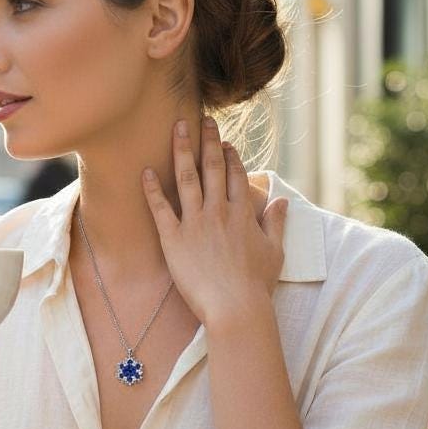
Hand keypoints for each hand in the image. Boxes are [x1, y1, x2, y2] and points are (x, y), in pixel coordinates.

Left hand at [141, 116, 288, 325]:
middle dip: (208, 141)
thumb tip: (282, 201)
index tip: (225, 142)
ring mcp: (195, 223)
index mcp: (243, 213)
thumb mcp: (275, 251)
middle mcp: (219, 211)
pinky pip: (160, 208)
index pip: (236, 176)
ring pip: (187, 178)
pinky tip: (145, 171)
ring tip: (177, 129)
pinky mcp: (174, 239)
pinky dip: (152, 189)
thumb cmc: (256, 285)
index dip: (231, 156)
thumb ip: (276, 223)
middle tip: (202, 120)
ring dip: (182, 151)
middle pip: (212, 168)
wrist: (235, 308)